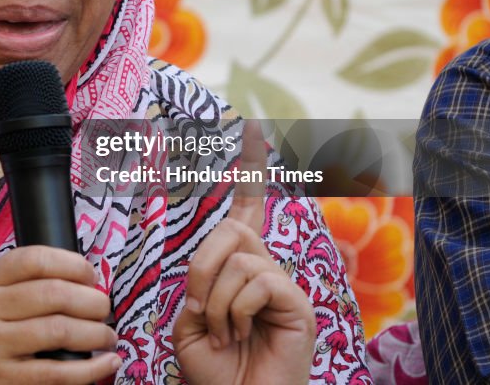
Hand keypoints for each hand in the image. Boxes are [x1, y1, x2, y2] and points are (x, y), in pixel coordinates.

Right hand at [0, 245, 120, 383]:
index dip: (72, 263)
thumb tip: (78, 276)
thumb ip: (15, 280)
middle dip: (91, 300)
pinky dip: (89, 369)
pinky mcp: (3, 379)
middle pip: (53, 294)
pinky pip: (55, 373)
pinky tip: (106, 363)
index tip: (91, 274)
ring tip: (108, 335)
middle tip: (105, 307)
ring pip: (59, 331)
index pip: (33, 259)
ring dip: (96, 333)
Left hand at [174, 121, 315, 384]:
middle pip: (233, 228)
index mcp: (239, 270)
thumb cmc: (214, 370)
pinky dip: (235, 308)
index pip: (246, 210)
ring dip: (216, 297)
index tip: (251, 127)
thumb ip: (201, 281)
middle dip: (204, 265)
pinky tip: (240, 333)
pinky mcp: (297, 304)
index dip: (250, 171)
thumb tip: (216, 258)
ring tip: (222, 331)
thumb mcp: (192, 320)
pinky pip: (258, 280)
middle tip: (201, 309)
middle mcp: (265, 270)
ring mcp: (284, 286)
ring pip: (240, 256)